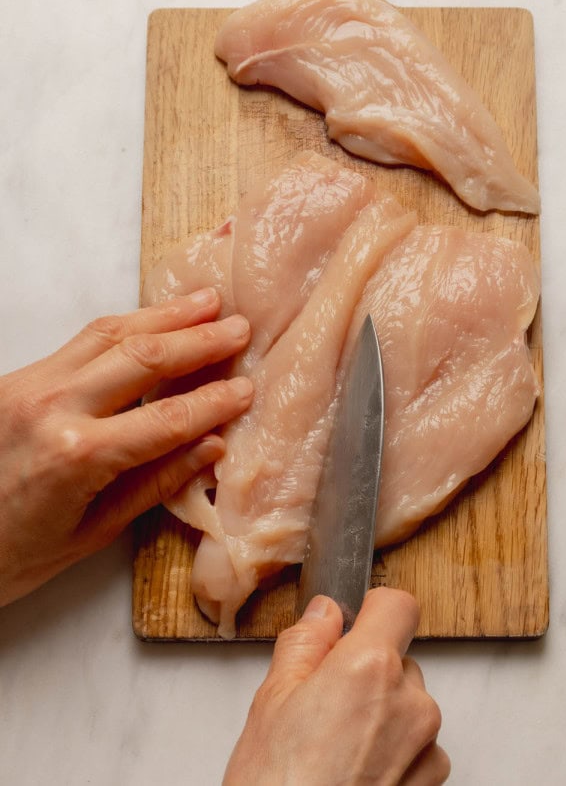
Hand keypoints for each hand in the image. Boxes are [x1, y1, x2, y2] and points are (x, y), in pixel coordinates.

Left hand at [0, 287, 251, 606]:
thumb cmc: (10, 556)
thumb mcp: (91, 534)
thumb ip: (155, 483)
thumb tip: (212, 447)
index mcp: (77, 456)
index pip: (168, 418)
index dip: (214, 401)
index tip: (247, 388)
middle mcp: (53, 407)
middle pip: (144, 358)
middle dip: (199, 340)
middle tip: (239, 327)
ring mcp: (29, 385)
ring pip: (109, 334)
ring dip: (164, 316)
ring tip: (206, 303)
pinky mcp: (15, 378)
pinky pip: (80, 341)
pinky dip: (124, 326)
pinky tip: (152, 321)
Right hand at [224, 587, 449, 785]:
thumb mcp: (270, 701)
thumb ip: (305, 644)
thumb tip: (324, 614)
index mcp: (370, 668)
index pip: (399, 605)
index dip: (373, 610)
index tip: (354, 624)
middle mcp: (411, 702)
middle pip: (400, 660)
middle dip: (368, 671)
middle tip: (324, 704)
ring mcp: (426, 747)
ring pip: (409, 706)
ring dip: (383, 716)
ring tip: (335, 749)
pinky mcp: (432, 784)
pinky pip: (419, 749)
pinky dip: (394, 754)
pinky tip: (355, 773)